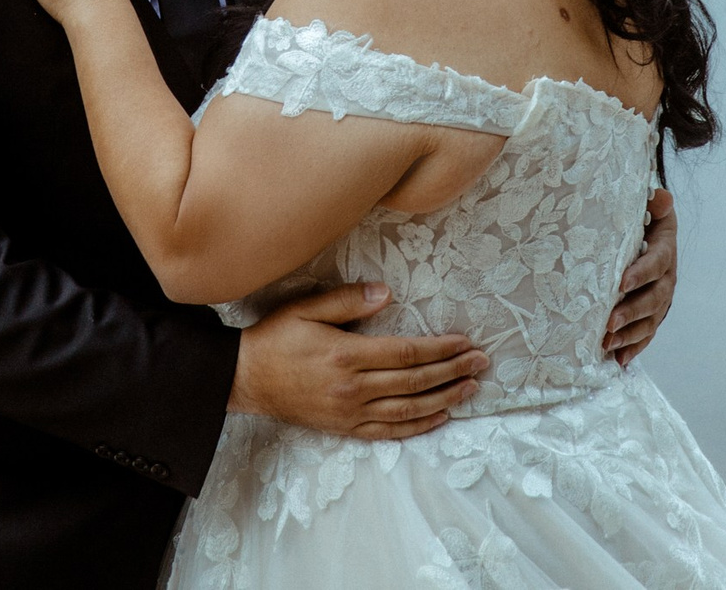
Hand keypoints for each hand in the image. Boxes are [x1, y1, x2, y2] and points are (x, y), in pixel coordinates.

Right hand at [231, 283, 487, 439]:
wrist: (245, 379)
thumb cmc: (276, 338)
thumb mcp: (306, 308)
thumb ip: (348, 300)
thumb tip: (387, 293)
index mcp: (346, 355)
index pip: (406, 353)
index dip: (439, 348)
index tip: (464, 342)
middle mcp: (353, 388)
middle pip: (414, 381)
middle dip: (452, 371)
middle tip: (481, 362)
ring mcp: (350, 412)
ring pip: (408, 410)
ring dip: (444, 399)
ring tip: (470, 388)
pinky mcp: (345, 428)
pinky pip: (389, 431)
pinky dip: (418, 426)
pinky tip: (440, 417)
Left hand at [604, 188, 677, 364]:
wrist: (651, 230)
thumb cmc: (644, 216)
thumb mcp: (648, 205)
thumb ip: (654, 203)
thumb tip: (661, 196)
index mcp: (665, 250)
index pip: (656, 263)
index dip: (641, 274)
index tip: (621, 283)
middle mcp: (667, 278)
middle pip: (654, 298)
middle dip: (632, 312)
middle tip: (609, 323)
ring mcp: (661, 298)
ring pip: (650, 321)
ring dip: (630, 334)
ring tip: (608, 345)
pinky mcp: (653, 313)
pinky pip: (647, 333)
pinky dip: (635, 347)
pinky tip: (619, 361)